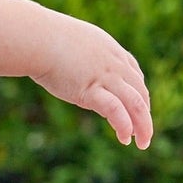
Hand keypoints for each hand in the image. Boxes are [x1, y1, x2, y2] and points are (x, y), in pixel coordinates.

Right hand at [27, 5, 153, 148]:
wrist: (36, 38)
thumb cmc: (44, 39)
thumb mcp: (72, 44)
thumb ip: (81, 58)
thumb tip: (75, 70)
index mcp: (111, 51)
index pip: (135, 76)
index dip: (140, 96)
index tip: (138, 112)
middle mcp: (114, 64)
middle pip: (140, 92)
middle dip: (145, 116)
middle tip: (144, 135)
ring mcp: (104, 77)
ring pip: (135, 103)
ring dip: (143, 126)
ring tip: (142, 144)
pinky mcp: (91, 90)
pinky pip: (115, 109)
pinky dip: (124, 125)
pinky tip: (124, 138)